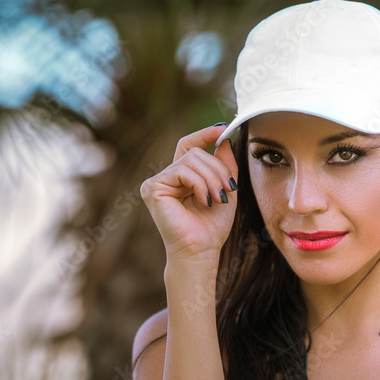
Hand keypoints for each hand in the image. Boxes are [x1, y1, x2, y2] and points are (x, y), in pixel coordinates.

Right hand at [140, 124, 238, 262]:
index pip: (189, 146)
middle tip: (227, 190)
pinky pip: (182, 170)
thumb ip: (224, 165)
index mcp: (182, 177)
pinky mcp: (152, 188)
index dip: (205, 134)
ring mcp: (157, 182)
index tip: (223, 129)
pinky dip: (199, 184)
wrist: (201, 250)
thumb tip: (224, 140)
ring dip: (211, 178)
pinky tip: (203, 201)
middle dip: (217, 168)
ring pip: (191, 160)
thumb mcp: (225, 189)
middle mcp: (167, 177)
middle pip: (195, 152)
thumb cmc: (211, 226)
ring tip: (216, 199)